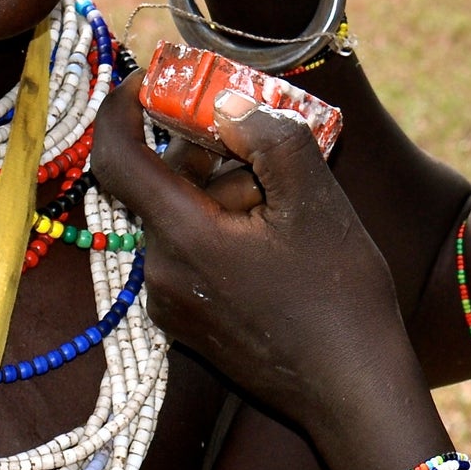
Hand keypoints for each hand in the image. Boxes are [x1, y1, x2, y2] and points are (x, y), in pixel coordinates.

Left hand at [91, 73, 403, 426]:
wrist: (353, 390)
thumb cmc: (339, 296)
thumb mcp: (315, 199)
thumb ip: (269, 136)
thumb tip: (228, 107)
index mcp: (182, 237)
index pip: (116, 157)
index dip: (123, 106)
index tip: (153, 79)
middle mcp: (161, 274)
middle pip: (162, 187)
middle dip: (205, 154)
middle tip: (261, 139)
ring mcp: (173, 306)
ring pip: (181, 221)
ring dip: (222, 195)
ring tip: (287, 199)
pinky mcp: (191, 326)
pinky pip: (191, 256)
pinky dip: (222, 231)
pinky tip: (278, 239)